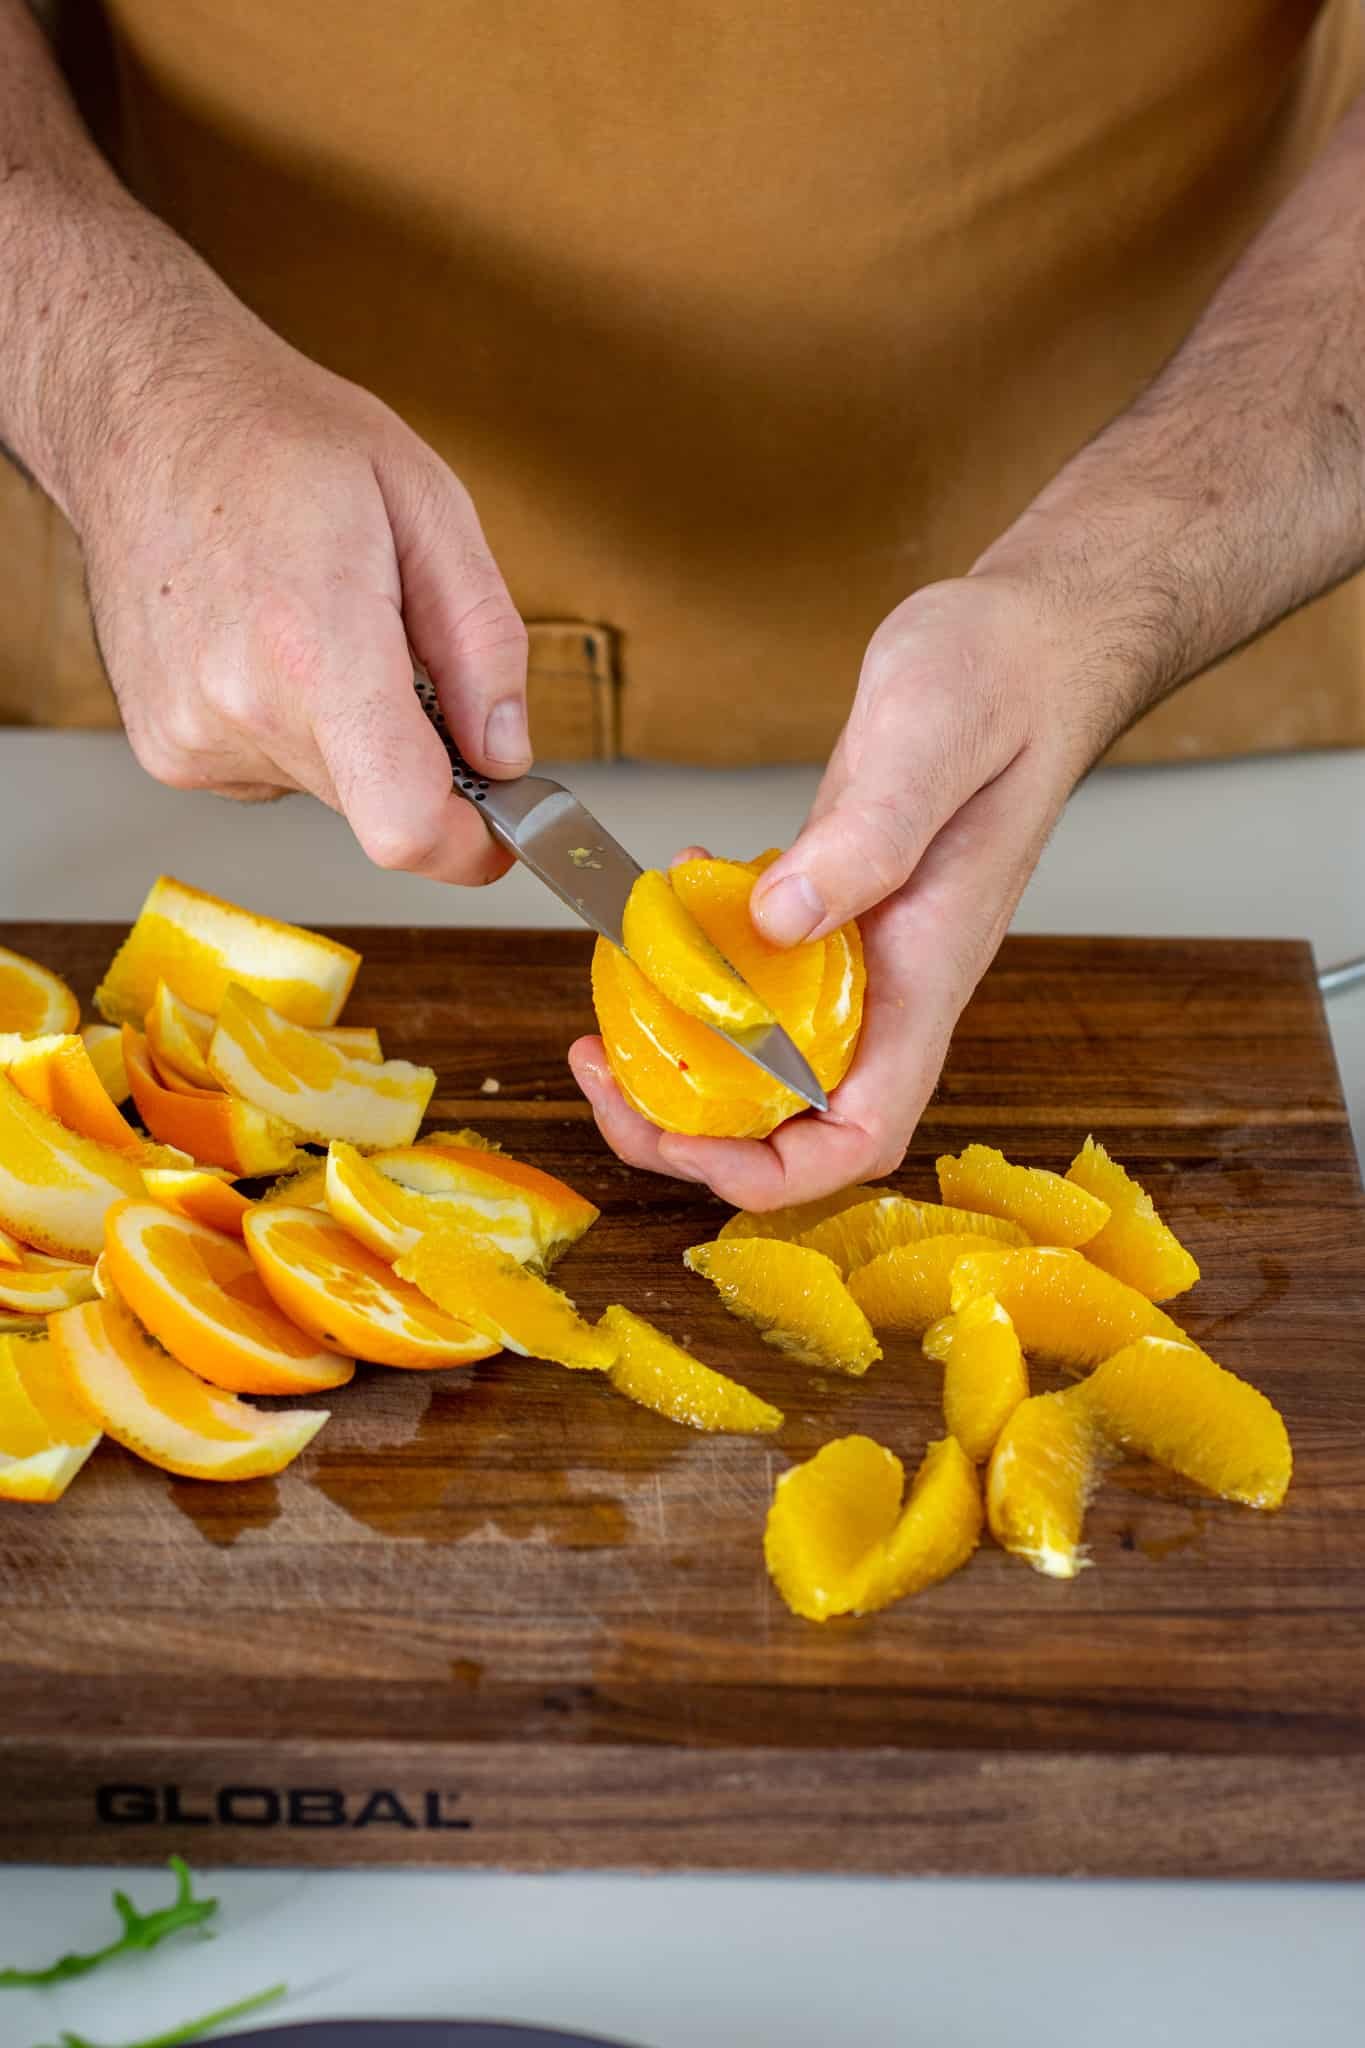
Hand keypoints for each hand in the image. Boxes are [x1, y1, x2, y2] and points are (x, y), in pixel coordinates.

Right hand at [72, 283, 528, 883]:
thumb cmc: (282, 441)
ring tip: (316, 624)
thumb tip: (505, 753)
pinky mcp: (166, 749)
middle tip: (403, 654)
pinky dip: (298, 729)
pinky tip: (268, 645)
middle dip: (419, 756)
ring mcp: (190, 735)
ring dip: (355, 735)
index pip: (405, 824)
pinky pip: (276, 775)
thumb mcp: (429, 506)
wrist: (144, 416)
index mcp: (314, 646)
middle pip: (381, 807)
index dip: (471, 845)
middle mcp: (238, 705)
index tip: (505, 826)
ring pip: (332, 791)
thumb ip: (483, 644)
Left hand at [571, 573, 1134, 1207]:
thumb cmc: (1003, 683)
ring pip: (768, 1059)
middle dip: (693, 1129)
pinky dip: (700, 966)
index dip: (772, 1169)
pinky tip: (672, 897)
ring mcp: (862, 952)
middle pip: (797, 1123)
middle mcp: (893, 986)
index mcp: (927, 973)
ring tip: (606, 1020)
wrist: (1032, 646)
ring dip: (684, 1059)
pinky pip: (759, 977)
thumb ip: (867, 837)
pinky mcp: (834, 908)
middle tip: (602, 1072)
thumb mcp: (929, 739)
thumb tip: (780, 920)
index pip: (862, 1133)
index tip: (681, 1137)